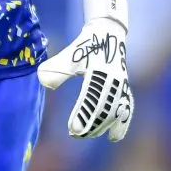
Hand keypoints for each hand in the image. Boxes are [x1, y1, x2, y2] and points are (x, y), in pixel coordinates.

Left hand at [37, 0, 132, 141]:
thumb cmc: (86, 45)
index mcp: (101, 71)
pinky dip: (122, 123)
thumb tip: (43, 82)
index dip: (83, 115)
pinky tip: (114, 137)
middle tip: (75, 134)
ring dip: (101, 125)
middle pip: (104, 108)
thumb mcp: (71, 55)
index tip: (72, 128)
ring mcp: (122, 85)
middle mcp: (115, 80)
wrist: (108, 32)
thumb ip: (57, 68)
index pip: (92, 97)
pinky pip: (127, 108)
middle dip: (90, 123)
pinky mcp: (125, 88)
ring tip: (87, 134)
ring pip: (115, 111)